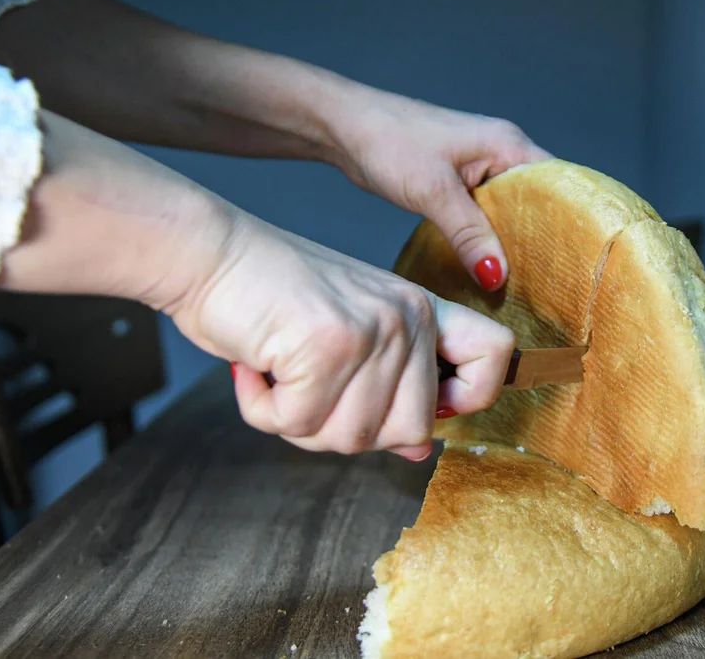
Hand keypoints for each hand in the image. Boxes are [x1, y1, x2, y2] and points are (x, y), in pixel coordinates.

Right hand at [169, 211, 515, 459]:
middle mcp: (408, 316)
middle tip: (306, 390)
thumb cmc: (270, 297)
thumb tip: (421, 451)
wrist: (208, 253)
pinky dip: (263, 410)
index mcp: (421, 310)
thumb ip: (389, 390)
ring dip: (297, 422)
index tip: (427, 406)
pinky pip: (298, 424)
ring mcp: (373, 330)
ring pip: (351, 437)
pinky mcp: (327, 345)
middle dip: (346, 430)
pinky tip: (255, 367)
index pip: (496, 355)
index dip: (471, 398)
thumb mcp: (345, 337)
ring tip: (277, 372)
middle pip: (410, 431)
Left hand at [330, 90, 552, 290]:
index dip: (568, 222)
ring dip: (511, 243)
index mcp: (508, 144)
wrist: (342, 127)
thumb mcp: (433, 193)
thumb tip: (498, 277)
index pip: (558, 185)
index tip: (573, 262)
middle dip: (541, 241)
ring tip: (524, 283)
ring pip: (510, 212)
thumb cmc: (388, 142)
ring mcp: (480, 168)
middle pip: (538, 203)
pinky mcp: (458, 182)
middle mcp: (501, 153)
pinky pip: (486, 215)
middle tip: (548, 284)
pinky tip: (487, 267)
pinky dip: (487, 238)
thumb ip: (470, 235)